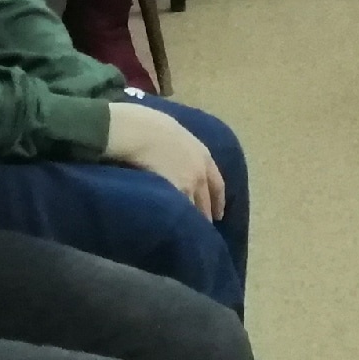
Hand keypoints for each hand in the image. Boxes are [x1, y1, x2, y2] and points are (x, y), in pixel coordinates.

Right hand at [104, 103, 225, 219]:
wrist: (139, 132)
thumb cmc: (152, 125)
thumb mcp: (177, 134)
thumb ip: (183, 149)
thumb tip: (178, 156)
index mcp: (203, 156)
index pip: (218, 185)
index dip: (218, 201)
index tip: (218, 214)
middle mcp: (200, 174)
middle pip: (207, 203)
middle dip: (205, 216)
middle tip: (202, 229)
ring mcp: (187, 187)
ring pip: (194, 212)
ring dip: (191, 222)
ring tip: (186, 234)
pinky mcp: (172, 196)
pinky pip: (179, 213)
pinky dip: (177, 222)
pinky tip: (172, 228)